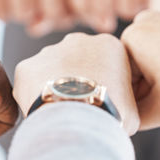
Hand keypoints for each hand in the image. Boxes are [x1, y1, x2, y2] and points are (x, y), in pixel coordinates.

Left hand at [13, 32, 138, 134]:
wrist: (78, 119)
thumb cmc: (109, 114)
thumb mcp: (132, 108)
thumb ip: (123, 100)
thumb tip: (118, 111)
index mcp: (108, 45)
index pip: (104, 60)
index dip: (102, 81)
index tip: (99, 98)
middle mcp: (77, 40)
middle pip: (75, 59)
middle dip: (75, 77)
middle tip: (77, 103)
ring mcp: (49, 51)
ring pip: (50, 68)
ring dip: (53, 84)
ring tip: (59, 109)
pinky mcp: (27, 66)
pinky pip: (29, 81)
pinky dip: (33, 95)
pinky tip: (42, 110)